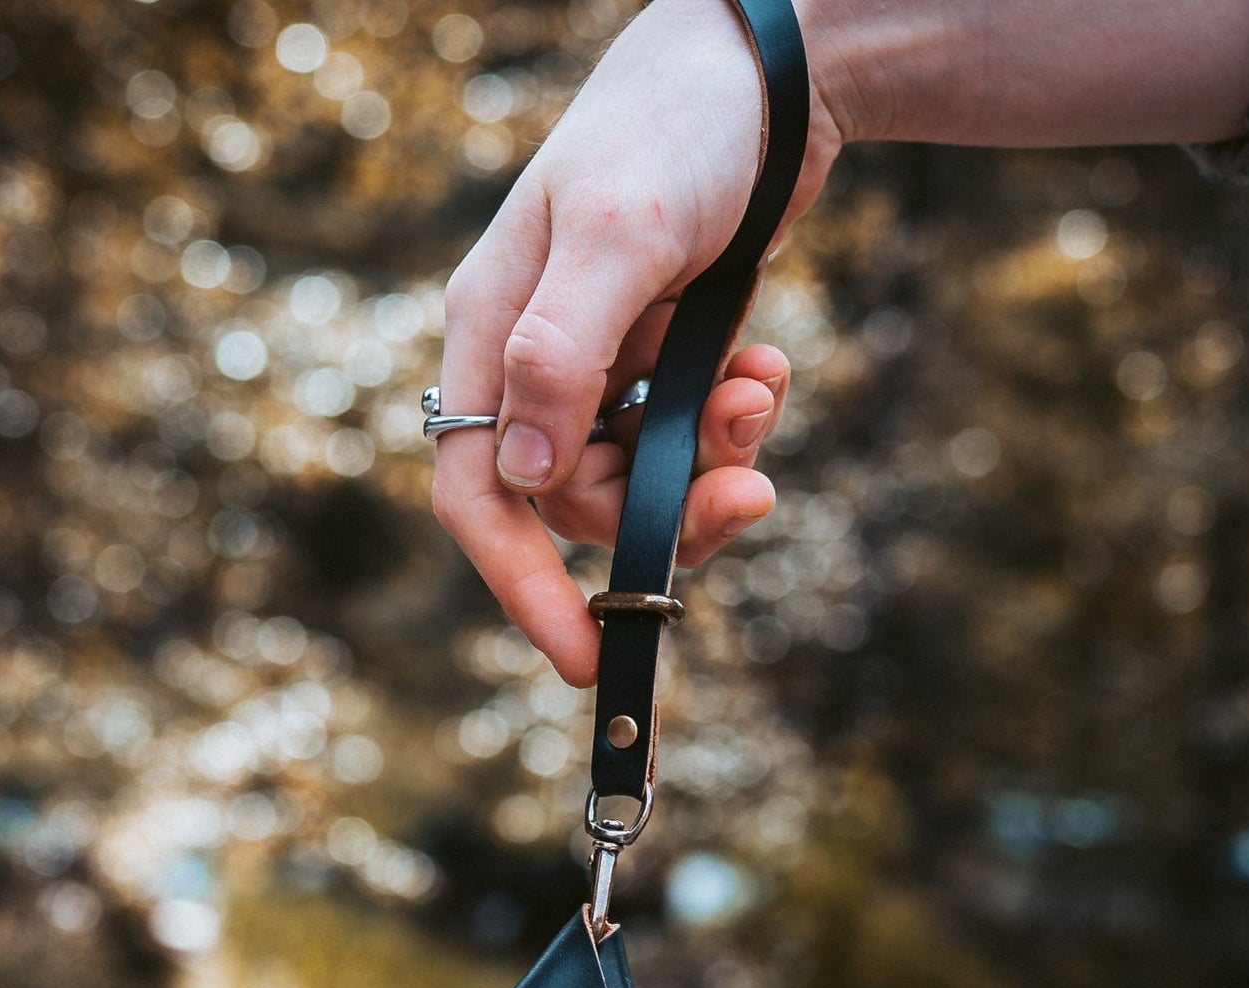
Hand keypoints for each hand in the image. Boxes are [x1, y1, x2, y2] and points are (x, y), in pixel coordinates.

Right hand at [431, 0, 846, 686]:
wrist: (767, 70)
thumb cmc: (674, 127)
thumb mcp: (615, 232)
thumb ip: (562, 353)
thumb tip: (527, 477)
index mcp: (493, 336)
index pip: (481, 493)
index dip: (520, 585)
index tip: (583, 656)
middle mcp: (537, 363)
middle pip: (578, 504)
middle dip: (666, 514)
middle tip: (750, 492)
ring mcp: (603, 366)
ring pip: (642, 480)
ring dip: (712, 463)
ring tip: (761, 391)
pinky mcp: (662, 362)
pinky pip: (690, 438)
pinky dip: (736, 422)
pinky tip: (765, 366)